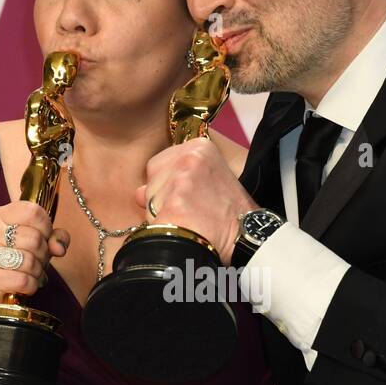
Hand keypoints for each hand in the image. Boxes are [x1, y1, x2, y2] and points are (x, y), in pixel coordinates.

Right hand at [0, 201, 69, 304]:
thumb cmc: (15, 263)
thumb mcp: (37, 243)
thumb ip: (54, 237)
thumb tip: (59, 247)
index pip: (32, 211)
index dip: (46, 227)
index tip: (43, 238)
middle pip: (34, 239)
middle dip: (43, 254)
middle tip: (35, 261)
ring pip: (30, 261)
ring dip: (37, 272)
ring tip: (29, 273)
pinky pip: (23, 280)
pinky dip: (31, 286)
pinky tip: (23, 285)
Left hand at [137, 138, 255, 264]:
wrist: (246, 238)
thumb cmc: (232, 212)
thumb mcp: (210, 181)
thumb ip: (175, 178)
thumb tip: (138, 193)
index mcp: (200, 147)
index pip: (159, 163)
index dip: (166, 185)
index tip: (184, 198)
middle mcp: (189, 157)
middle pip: (151, 179)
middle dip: (160, 197)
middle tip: (187, 212)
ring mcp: (181, 180)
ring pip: (149, 200)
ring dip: (160, 215)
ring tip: (188, 222)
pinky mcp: (174, 205)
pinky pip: (152, 221)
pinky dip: (162, 231)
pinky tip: (181, 233)